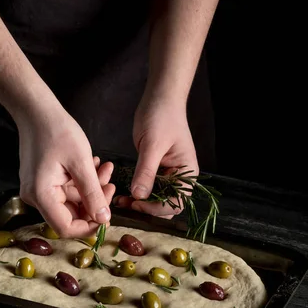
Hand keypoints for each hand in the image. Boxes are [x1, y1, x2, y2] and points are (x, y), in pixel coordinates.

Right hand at [17, 102, 114, 236]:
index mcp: (42, 195)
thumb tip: (103, 219)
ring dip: (91, 187)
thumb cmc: (57, 131)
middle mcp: (36, 196)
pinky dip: (82, 180)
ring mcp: (38, 188)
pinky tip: (95, 165)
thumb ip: (93, 194)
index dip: (88, 226)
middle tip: (112, 185)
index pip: (65, 228)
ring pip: (71, 199)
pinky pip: (66, 188)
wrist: (37, 110)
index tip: (107, 215)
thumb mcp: (81, 163)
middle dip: (94, 201)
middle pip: (69, 214)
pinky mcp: (43, 180)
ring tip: (107, 169)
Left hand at [113, 93, 197, 217]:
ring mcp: (167, 173)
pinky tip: (122, 193)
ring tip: (120, 201)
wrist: (159, 98)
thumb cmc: (162, 116)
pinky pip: (147, 187)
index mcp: (187, 172)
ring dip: (140, 203)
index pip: (177, 202)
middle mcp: (179, 176)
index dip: (158, 208)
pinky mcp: (155, 169)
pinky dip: (136, 193)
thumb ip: (147, 171)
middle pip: (167, 205)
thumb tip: (139, 196)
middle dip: (147, 209)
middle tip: (125, 205)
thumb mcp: (153, 144)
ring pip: (155, 198)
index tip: (137, 203)